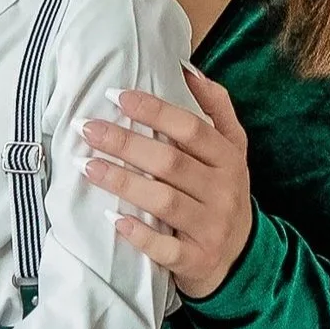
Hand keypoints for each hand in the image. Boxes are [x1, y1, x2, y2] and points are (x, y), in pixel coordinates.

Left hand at [81, 62, 254, 300]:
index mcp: (228, 158)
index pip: (191, 128)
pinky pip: (165, 248)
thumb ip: (215, 107)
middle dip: (125, 143)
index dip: (154, 110)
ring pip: (164, 202)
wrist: (242, 257)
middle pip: (170, 162)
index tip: (116, 95)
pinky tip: (113, 218)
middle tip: (87, 128)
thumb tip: (187, 68)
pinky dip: (139, 234)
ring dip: (123, 182)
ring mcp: (210, 228)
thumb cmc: (224, 191)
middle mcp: (223, 191)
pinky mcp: (196, 260)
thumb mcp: (232, 148)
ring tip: (87, 165)